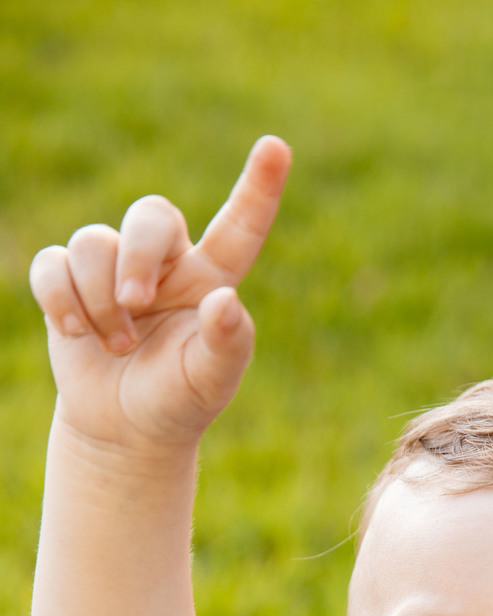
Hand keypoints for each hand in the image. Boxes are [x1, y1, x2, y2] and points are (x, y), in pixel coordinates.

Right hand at [29, 136, 290, 452]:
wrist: (126, 429)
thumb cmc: (179, 400)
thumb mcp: (210, 381)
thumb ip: (225, 342)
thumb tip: (226, 302)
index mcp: (211, 278)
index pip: (239, 226)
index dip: (259, 187)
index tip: (277, 148)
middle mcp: (165, 261)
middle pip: (150, 214)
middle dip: (137, 257)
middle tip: (136, 304)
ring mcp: (113, 266)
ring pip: (94, 242)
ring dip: (101, 300)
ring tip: (118, 345)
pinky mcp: (69, 279)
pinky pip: (53, 263)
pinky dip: (61, 300)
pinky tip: (77, 333)